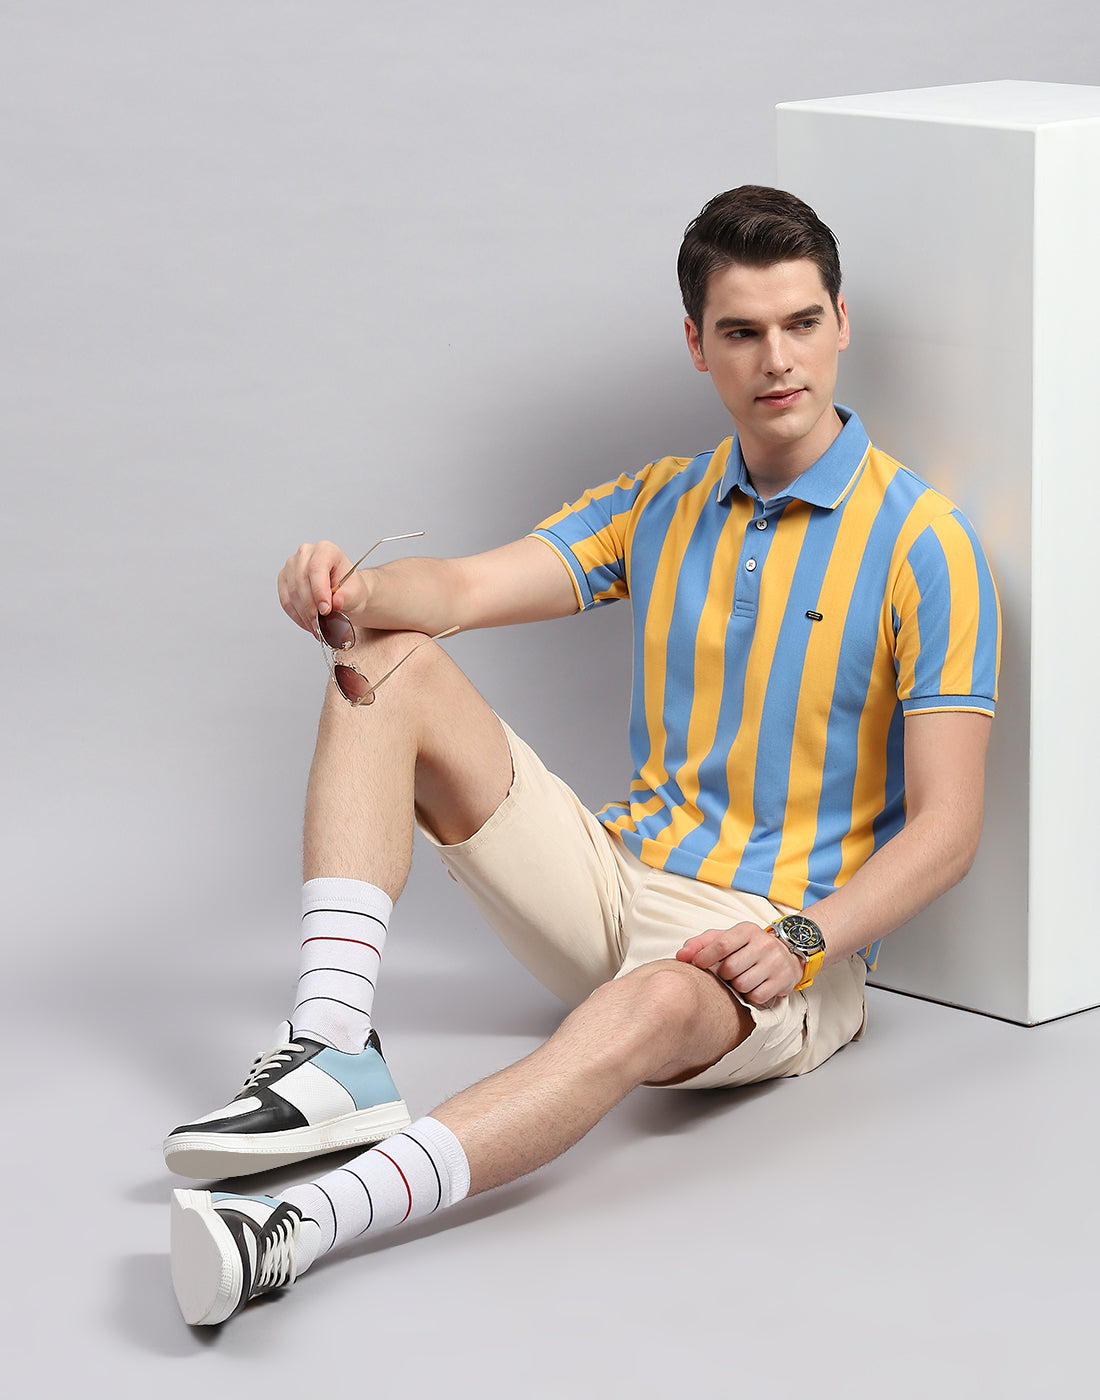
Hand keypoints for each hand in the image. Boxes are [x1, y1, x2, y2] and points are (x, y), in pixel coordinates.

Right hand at [277, 541, 369, 636]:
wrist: (345, 593)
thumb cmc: (351, 589)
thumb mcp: (356, 593)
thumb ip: (347, 597)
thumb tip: (335, 602)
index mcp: (326, 549)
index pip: (317, 568)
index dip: (319, 591)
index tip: (326, 611)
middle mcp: (306, 553)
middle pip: (301, 581)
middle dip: (311, 608)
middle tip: (321, 625)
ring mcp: (292, 565)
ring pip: (292, 593)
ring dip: (304, 615)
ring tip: (316, 628)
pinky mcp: (284, 579)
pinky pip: (286, 601)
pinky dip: (297, 616)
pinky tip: (308, 624)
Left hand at [675, 921, 803, 1005]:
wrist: (786, 953)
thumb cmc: (748, 947)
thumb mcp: (727, 938)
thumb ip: (701, 943)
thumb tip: (681, 955)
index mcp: (747, 930)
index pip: (722, 944)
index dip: (704, 957)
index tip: (697, 965)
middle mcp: (764, 944)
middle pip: (730, 969)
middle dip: (723, 975)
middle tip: (727, 972)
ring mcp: (776, 963)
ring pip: (742, 984)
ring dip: (736, 986)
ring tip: (741, 978)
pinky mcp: (783, 981)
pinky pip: (756, 996)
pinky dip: (750, 995)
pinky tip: (753, 986)